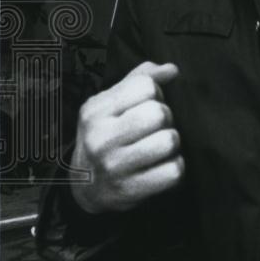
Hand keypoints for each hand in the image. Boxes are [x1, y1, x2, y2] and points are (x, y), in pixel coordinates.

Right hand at [70, 61, 183, 214]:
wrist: (85, 187)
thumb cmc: (105, 135)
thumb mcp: (110, 104)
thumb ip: (140, 79)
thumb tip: (172, 69)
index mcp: (95, 111)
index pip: (145, 86)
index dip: (154, 94)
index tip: (145, 106)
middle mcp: (100, 138)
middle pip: (159, 114)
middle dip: (165, 119)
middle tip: (155, 129)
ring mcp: (114, 167)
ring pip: (169, 142)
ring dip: (171, 143)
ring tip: (159, 147)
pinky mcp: (130, 191)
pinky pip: (173, 171)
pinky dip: (174, 167)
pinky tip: (161, 166)